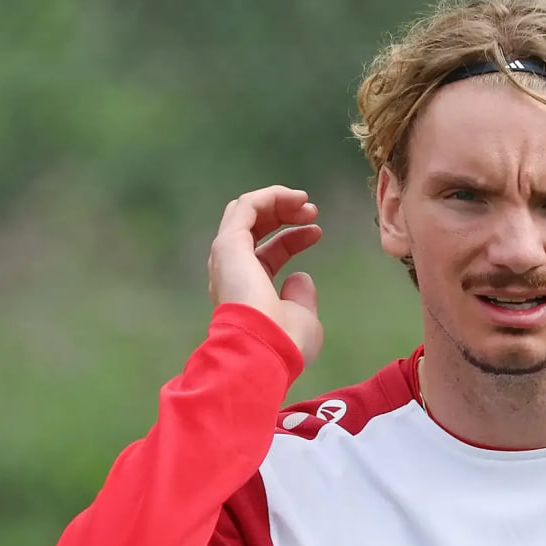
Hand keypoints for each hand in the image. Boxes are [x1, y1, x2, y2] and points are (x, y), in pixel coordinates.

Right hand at [208, 185, 323, 365]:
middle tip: (312, 211)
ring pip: (246, 213)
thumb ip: (301, 297)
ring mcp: (228, 257)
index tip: (317, 232)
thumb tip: (300, 277)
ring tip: (305, 201)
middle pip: (255, 229)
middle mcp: (233, 272)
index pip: (268, 253)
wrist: (264, 349)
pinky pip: (245, 208)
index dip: (293, 239)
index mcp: (248, 290)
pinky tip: (293, 196)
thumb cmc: (285, 341)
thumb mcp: (303, 318)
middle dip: (284, 214)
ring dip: (277, 202)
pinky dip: (269, 196)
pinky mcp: (228, 244)